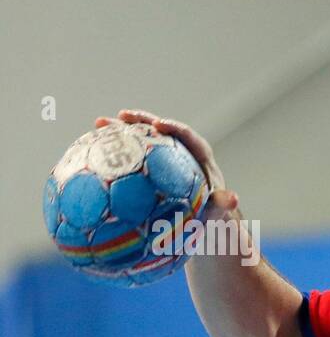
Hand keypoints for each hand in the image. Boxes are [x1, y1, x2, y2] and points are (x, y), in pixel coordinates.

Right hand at [94, 110, 238, 218]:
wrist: (200, 220)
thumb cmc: (212, 215)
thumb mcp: (218, 210)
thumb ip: (223, 203)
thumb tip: (233, 199)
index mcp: (199, 157)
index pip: (187, 136)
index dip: (172, 128)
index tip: (157, 125)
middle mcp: (179, 152)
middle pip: (159, 130)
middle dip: (140, 120)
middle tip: (121, 115)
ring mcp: (161, 159)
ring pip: (140, 141)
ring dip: (120, 132)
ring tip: (98, 125)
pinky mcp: (147, 168)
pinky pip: (129, 159)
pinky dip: (113, 157)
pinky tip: (88, 157)